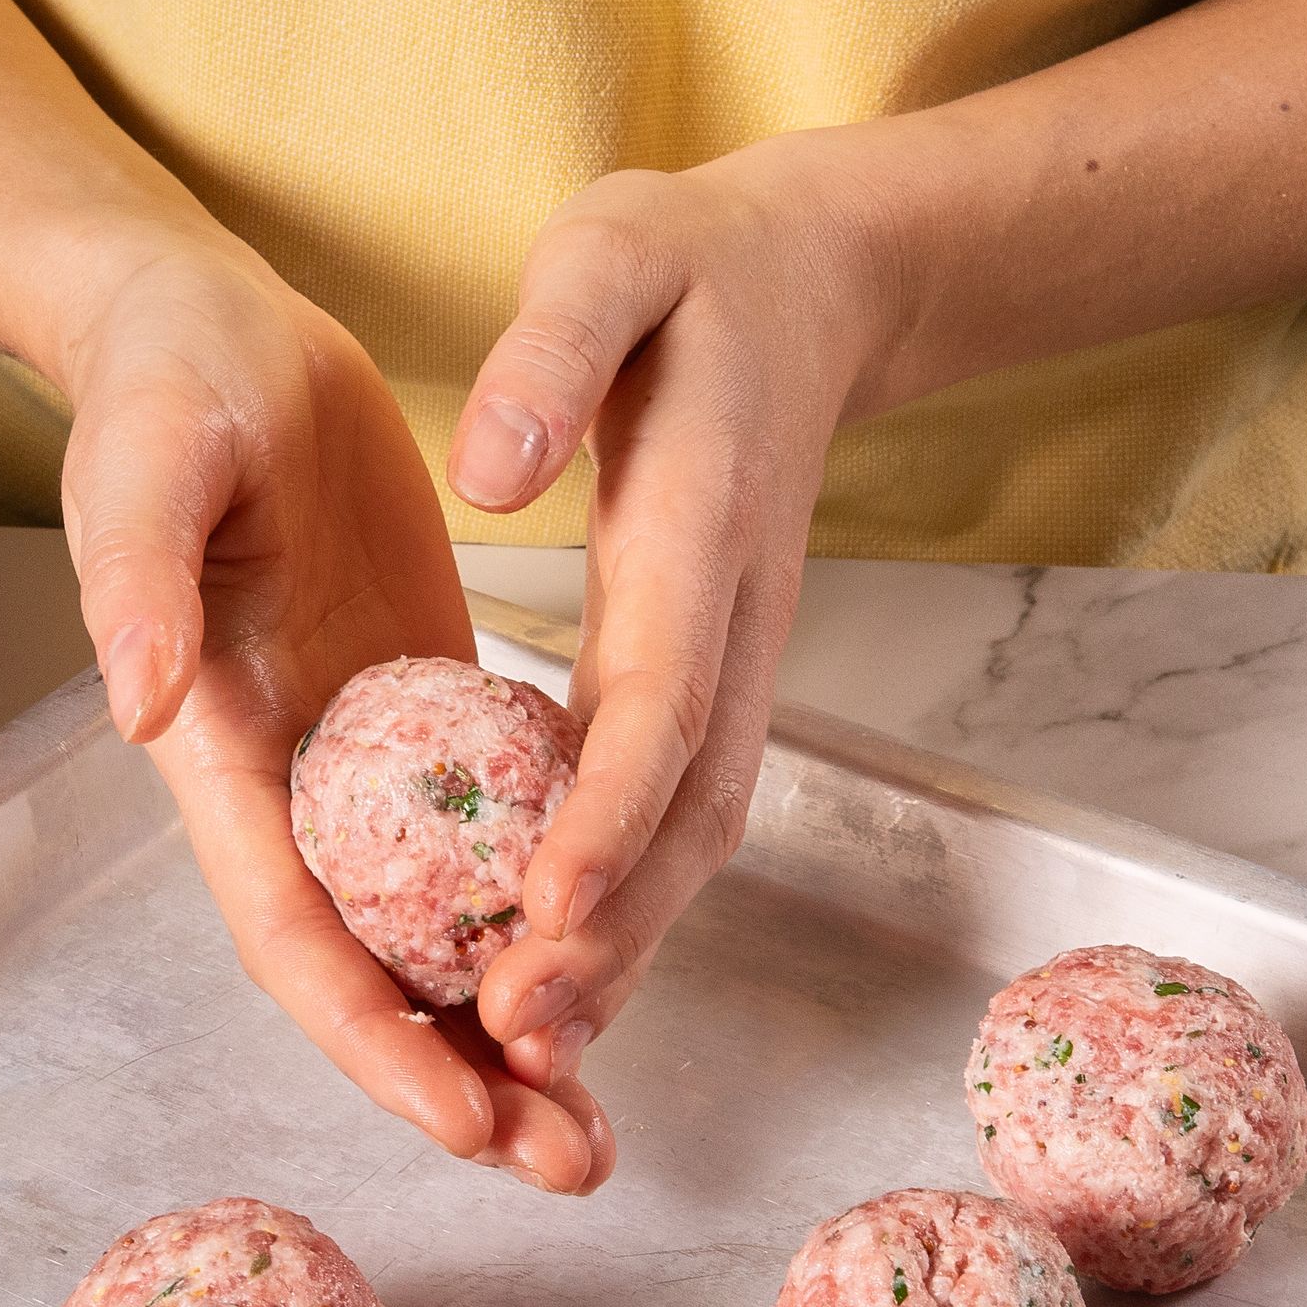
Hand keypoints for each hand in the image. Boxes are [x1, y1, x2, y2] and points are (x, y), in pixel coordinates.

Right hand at [58, 236, 616, 1192]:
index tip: (464, 1118)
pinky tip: (613, 967)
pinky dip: (540, 918)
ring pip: (435, 936)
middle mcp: (291, 788)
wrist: (202, 326)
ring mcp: (358, 764)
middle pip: (374, 977)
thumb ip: (135, 581)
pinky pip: (484, 848)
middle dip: (465, 1084)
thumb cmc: (160, 388)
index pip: (294, 934)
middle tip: (575, 1165)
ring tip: (599, 1127)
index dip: (374, 1036)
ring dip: (514, 1033)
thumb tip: (138, 704)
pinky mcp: (418, 716)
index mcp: (221, 754)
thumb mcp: (145, 465)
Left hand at [443, 142, 904, 1090]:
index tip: (551, 912)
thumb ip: (556, 349)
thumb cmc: (689, 267)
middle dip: (614, 933)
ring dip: (628, 947)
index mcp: (694, 527)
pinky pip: (681, 814)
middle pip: (685, 808)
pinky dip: (633, 905)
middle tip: (524, 1038)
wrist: (814, 280)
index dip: (607, 817)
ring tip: (535, 1052)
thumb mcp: (610, 254)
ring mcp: (737, 659)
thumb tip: (491, 469)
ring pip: (695, 833)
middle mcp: (730, 618)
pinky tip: (565, 975)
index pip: (657, 700)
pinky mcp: (715, 679)